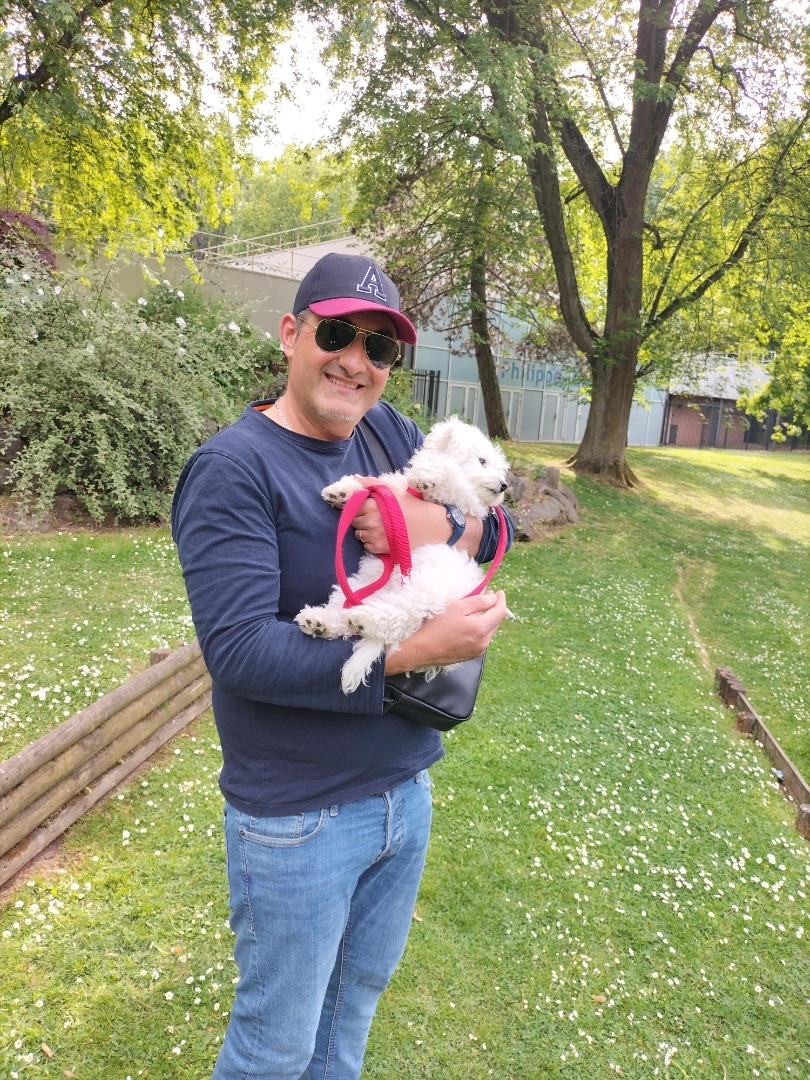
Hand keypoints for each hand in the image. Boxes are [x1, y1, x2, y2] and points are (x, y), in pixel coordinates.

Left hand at [350, 476, 481, 554]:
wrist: (429, 525)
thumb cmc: (411, 504)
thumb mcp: (392, 489)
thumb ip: (371, 482)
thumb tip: (354, 479)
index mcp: (372, 505)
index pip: (351, 506)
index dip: (357, 505)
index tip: (365, 505)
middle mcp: (370, 522)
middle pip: (353, 520)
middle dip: (360, 517)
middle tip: (373, 515)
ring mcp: (375, 537)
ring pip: (358, 534)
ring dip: (364, 530)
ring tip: (378, 525)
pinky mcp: (380, 549)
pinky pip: (366, 545)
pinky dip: (371, 541)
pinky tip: (382, 535)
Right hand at [384, 591, 509, 674]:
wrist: (421, 649)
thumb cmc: (436, 625)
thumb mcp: (457, 607)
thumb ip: (478, 602)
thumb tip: (493, 599)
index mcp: (481, 629)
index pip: (500, 612)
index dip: (501, 600)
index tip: (499, 592)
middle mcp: (484, 642)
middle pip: (496, 622)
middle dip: (494, 610)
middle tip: (486, 598)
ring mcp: (478, 651)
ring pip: (489, 632)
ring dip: (486, 620)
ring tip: (477, 611)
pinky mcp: (471, 656)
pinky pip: (481, 640)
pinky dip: (480, 630)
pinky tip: (469, 626)